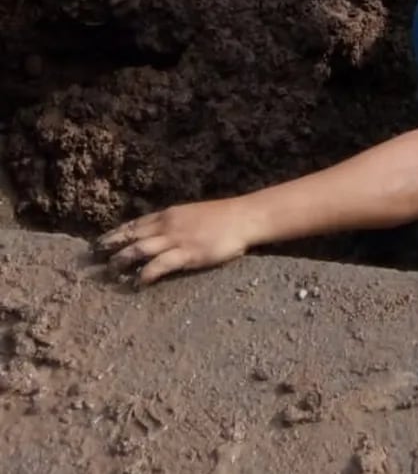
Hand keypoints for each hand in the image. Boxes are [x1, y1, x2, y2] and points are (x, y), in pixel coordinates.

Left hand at [96, 199, 258, 285]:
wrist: (244, 217)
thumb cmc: (223, 217)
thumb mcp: (194, 214)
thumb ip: (176, 223)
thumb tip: (161, 234)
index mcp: (169, 214)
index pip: (135, 224)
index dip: (116, 233)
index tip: (99, 242)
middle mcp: (167, 225)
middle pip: (131, 235)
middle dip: (110, 246)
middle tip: (93, 257)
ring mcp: (176, 239)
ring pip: (139, 249)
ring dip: (121, 260)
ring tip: (109, 271)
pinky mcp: (186, 253)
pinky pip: (158, 265)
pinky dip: (144, 274)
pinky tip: (136, 283)